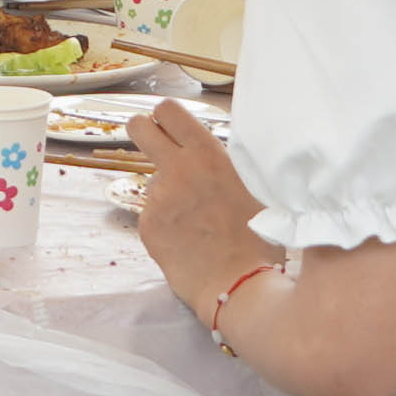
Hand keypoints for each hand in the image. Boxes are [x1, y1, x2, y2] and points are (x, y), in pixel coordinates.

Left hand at [127, 101, 259, 286]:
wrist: (238, 285)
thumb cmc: (257, 238)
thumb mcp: (254, 186)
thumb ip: (226, 163)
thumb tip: (212, 152)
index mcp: (207, 154)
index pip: (169, 110)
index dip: (167, 117)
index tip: (171, 126)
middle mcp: (176, 170)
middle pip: (139, 127)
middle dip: (144, 131)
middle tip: (156, 145)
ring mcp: (157, 198)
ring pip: (153, 181)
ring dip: (167, 192)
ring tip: (196, 221)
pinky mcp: (146, 226)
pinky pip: (152, 213)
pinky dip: (165, 223)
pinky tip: (188, 240)